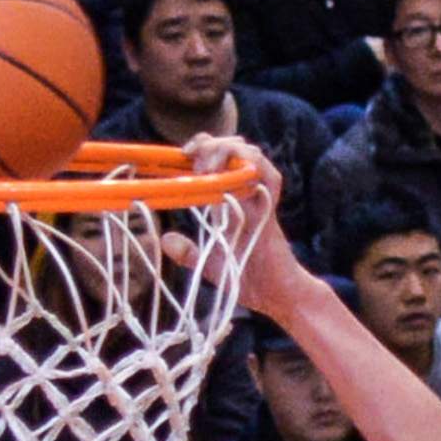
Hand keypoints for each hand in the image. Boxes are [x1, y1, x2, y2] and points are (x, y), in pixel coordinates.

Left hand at [175, 134, 296, 314]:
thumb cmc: (247, 280)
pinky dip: (253, 167)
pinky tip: (231, 171)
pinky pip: (270, 178)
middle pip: (236, 150)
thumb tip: (165, 239)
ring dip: (228, 152)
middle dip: (212, 143)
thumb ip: (189, 253)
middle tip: (190, 154)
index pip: (221, 160)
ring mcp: (260, 201)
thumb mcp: (209, 265)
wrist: (275, 297)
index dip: (204, 149)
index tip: (183, 154)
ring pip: (252, 156)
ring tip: (205, 165)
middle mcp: (246, 195)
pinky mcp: (270, 213)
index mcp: (231, 202)